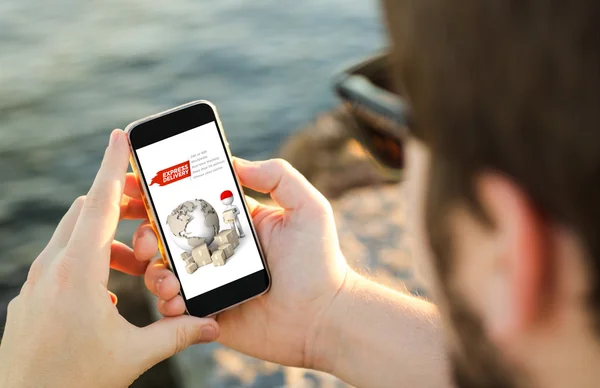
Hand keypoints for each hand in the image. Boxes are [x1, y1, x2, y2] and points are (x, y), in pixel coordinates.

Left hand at [0, 130, 218, 387]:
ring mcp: (36, 282)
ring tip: (138, 263)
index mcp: (78, 272)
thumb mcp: (133, 355)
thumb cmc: (73, 380)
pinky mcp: (31, 296)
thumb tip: (214, 325)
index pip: (99, 203)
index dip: (113, 165)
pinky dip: (89, 258)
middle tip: (150, 213)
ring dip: (107, 237)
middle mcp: (52, 268)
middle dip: (121, 204)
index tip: (122, 135)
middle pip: (87, 212)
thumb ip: (177, 333)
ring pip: (74, 236)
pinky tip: (108, 291)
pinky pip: (62, 259)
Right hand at [144, 158, 348, 368]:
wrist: (324, 317)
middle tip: (142, 233)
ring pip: (163, 270)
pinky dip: (166, 302)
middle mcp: (217, 249)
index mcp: (234, 222)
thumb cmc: (320, 261)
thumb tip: (236, 161)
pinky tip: (177, 300)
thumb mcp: (307, 207)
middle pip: (167, 234)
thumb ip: (277, 176)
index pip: (191, 201)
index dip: (160, 191)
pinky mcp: (207, 312)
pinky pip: (173, 306)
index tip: (135, 180)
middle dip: (144, 229)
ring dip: (153, 269)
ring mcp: (209, 282)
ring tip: (168, 275)